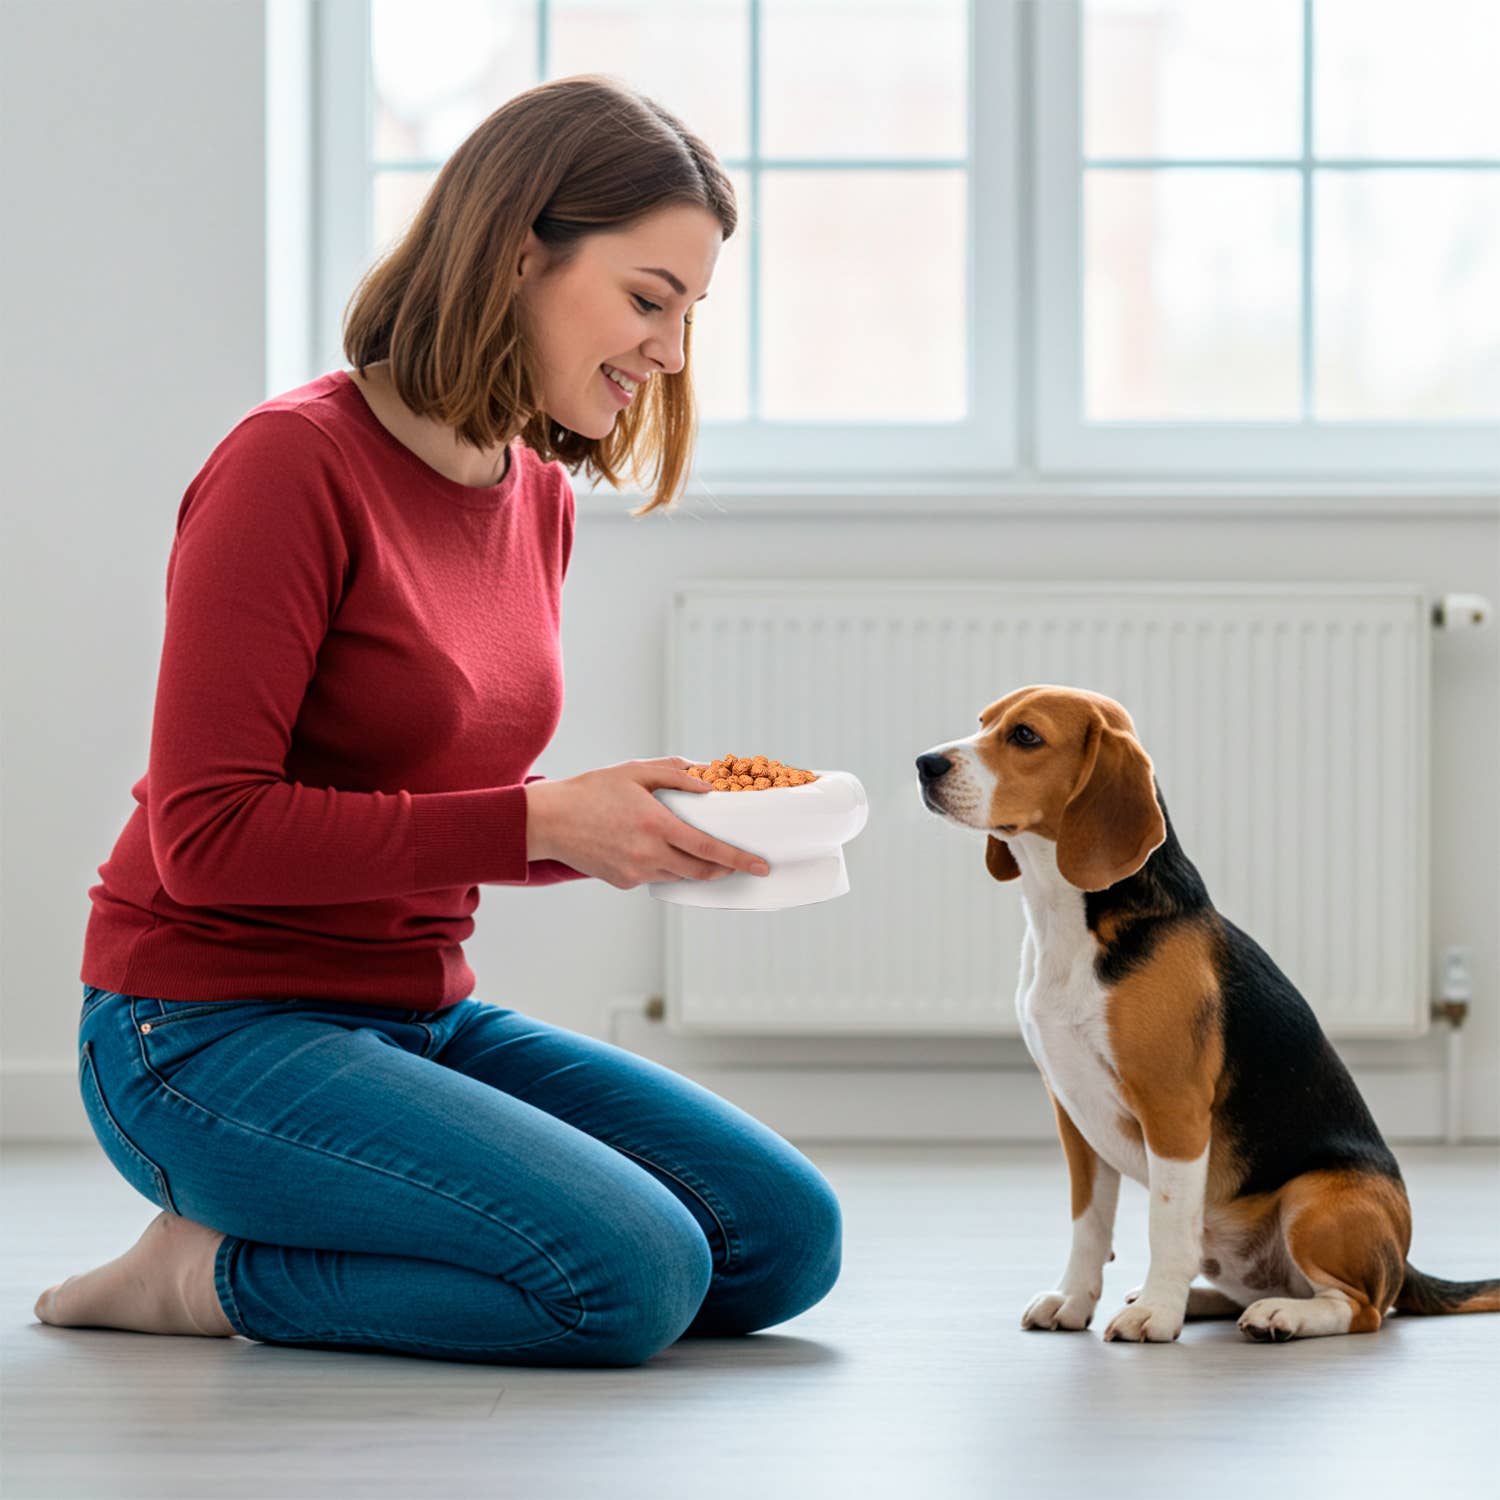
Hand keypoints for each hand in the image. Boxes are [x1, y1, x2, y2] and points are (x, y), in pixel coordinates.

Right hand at [524, 757, 772, 890]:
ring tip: (693, 847)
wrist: (549, 820)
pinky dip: (663, 865)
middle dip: (724, 868)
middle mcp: (649, 854)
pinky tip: (650, 847)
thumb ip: (675, 774)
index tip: (761, 867)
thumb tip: (708, 782)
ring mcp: (635, 872)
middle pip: (701, 870)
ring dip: (693, 865)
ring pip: (679, 875)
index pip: (709, 848)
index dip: (739, 860)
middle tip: (737, 861)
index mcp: (656, 825)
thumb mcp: (634, 771)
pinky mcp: (623, 882)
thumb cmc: (592, 790)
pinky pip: (654, 876)